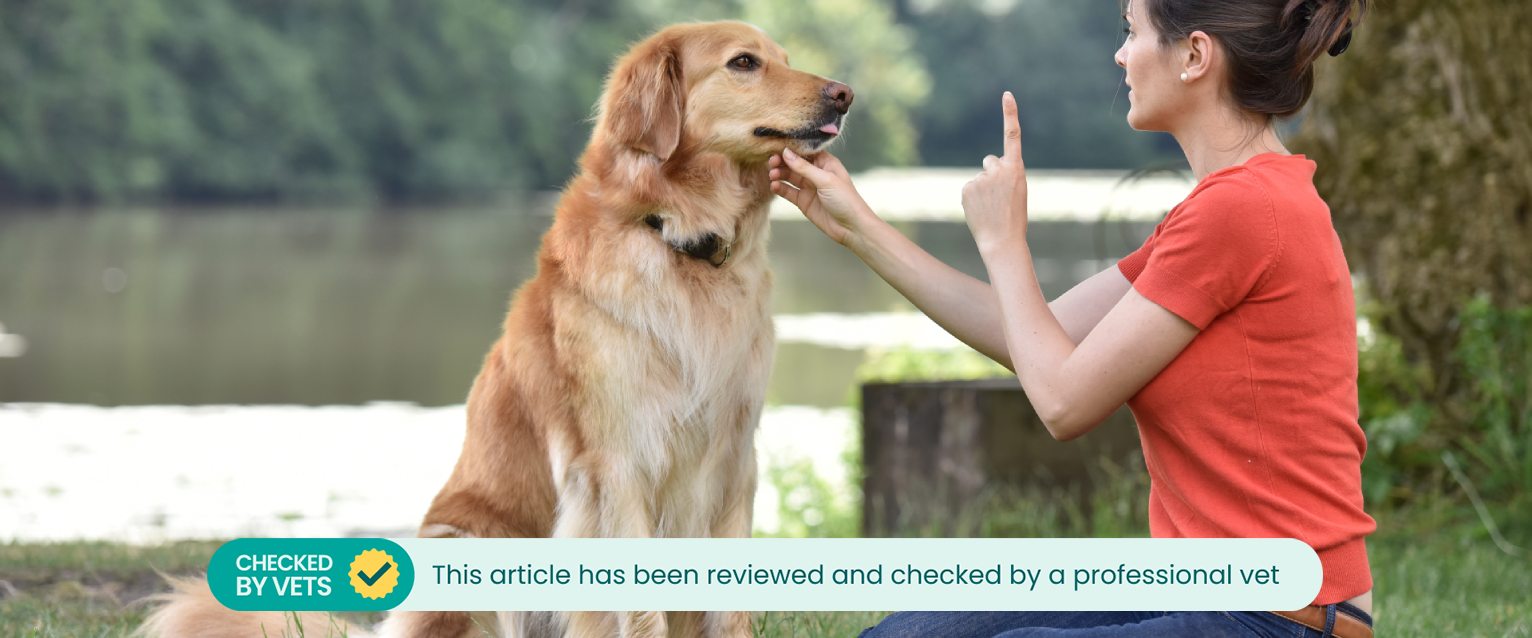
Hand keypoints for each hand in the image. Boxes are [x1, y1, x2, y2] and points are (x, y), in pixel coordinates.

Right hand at [769, 149, 870, 246]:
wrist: (851, 227)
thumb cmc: (845, 199)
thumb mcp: (825, 180)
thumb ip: (804, 167)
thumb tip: (786, 153)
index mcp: (825, 163)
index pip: (805, 150)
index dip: (791, 148)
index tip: (777, 145)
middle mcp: (816, 173)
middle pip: (794, 162)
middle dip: (782, 161)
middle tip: (771, 162)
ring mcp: (809, 187)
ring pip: (789, 176)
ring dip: (779, 174)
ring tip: (772, 175)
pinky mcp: (803, 201)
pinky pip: (788, 191)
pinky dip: (780, 188)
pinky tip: (774, 186)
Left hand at [961, 92, 1028, 251]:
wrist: (1002, 240)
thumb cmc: (1014, 217)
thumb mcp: (1016, 190)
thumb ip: (1004, 173)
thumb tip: (986, 166)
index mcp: (1017, 168)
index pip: (1012, 135)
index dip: (1010, 114)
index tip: (1007, 94)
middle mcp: (998, 169)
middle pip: (989, 161)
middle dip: (991, 173)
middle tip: (998, 195)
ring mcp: (982, 178)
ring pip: (979, 176)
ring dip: (982, 188)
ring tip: (990, 207)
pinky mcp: (967, 187)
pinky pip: (969, 187)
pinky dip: (972, 198)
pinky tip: (980, 210)